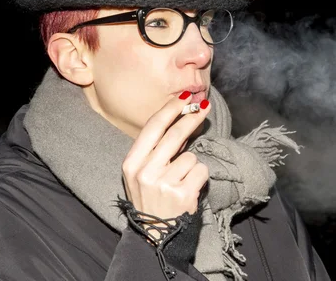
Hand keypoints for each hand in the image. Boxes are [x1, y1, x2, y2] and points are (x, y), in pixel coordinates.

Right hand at [121, 92, 209, 222]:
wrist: (155, 238)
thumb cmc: (152, 201)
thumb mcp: (142, 175)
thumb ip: (157, 150)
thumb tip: (181, 120)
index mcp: (131, 164)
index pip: (152, 128)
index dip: (170, 110)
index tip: (185, 98)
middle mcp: (144, 172)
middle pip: (174, 135)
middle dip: (191, 117)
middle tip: (204, 106)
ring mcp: (163, 184)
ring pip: (190, 156)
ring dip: (192, 165)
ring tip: (183, 181)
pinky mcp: (182, 194)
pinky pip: (200, 171)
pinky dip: (200, 178)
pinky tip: (190, 190)